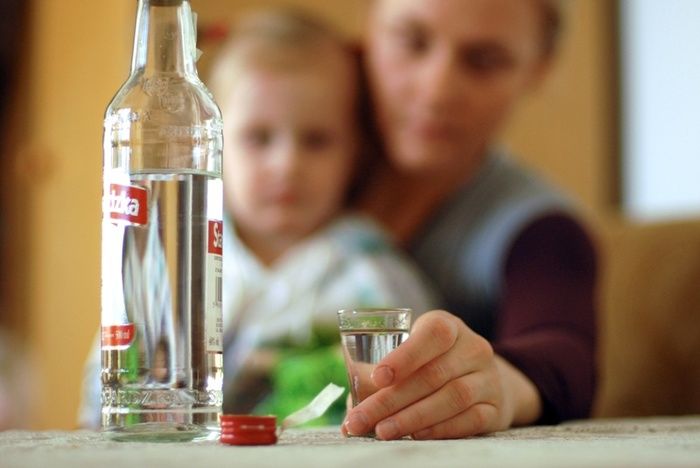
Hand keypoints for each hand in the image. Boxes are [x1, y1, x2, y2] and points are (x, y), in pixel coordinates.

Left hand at [341, 310, 541, 439]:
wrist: (485, 381)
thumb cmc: (434, 364)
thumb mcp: (412, 354)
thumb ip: (380, 371)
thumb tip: (350, 397)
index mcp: (448, 326)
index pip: (433, 335)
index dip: (405, 356)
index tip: (377, 377)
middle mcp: (473, 348)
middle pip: (433, 374)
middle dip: (391, 400)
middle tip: (360, 419)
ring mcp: (488, 378)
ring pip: (452, 397)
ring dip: (413, 417)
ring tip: (383, 431)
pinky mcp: (496, 408)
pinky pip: (470, 420)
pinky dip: (441, 429)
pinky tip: (416, 435)